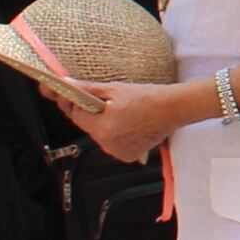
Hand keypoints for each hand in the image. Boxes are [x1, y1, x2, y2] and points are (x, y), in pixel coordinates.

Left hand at [75, 78, 202, 160]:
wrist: (173, 108)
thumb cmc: (146, 96)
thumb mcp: (113, 89)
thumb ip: (87, 89)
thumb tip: (66, 84)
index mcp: (102, 128)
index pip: (76, 116)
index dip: (79, 104)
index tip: (87, 96)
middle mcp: (108, 144)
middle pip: (88, 127)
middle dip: (93, 115)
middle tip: (109, 102)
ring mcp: (118, 152)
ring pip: (100, 136)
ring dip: (104, 125)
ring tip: (122, 112)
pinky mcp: (127, 155)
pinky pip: (112, 144)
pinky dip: (116, 135)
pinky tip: (128, 124)